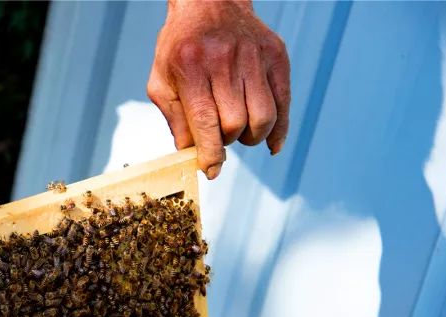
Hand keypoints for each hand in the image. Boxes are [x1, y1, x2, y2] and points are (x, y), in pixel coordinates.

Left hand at [147, 0, 289, 178]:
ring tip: (239, 133)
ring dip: (251, 137)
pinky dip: (278, 130)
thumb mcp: (161, 81)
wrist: (209, 2)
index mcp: (192, 68)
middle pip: (236, 123)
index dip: (210, 154)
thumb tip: (189, 154)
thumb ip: (174, 119)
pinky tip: (270, 144)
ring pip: (263, 117)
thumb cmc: (180, 48)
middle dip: (227, 141)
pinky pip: (283, 102)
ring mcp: (254, 57)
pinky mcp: (276, 56)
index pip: (206, 122)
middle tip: (219, 136)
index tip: (211, 171)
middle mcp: (226, 61)